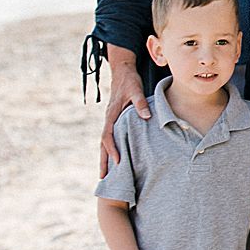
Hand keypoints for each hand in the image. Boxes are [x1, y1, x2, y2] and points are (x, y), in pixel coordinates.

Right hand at [100, 46, 149, 176]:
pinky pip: (110, 138)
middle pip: (103, 144)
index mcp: (112, 114)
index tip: (118, 163)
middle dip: (103, 161)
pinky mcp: (114, 120)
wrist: (122, 71)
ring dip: (105, 157)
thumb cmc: (130, 81)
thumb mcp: (136, 90)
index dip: (113, 150)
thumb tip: (146, 117)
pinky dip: (110, 149)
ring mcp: (110, 120)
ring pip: (105, 142)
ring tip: (106, 175)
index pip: (108, 136)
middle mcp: (109, 119)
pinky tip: (115, 158)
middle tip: (103, 178)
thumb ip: (140, 103)